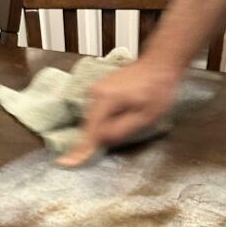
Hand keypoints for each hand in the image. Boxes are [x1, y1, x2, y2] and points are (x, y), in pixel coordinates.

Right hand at [56, 59, 180, 166]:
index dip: (79, 150)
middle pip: (90, 126)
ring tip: (128, 120)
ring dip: (103, 128)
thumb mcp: (145, 117)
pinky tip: (120, 116)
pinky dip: (103, 120)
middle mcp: (95, 93)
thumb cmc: (157, 90)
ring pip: (93, 119)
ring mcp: (96, 89)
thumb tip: (102, 140)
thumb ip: (120, 131)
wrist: (159, 63)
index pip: (90, 133)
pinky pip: (97, 112)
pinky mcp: (100, 89)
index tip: (66, 163)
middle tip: (120, 132)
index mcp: (105, 101)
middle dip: (98, 138)